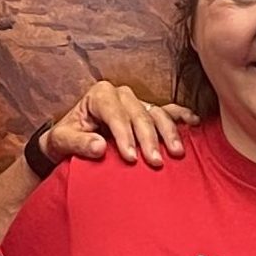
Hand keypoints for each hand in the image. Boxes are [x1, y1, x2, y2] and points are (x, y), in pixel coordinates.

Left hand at [44, 80, 197, 168]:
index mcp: (99, 95)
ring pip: (157, 113)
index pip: (116, 114)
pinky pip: (168, 111)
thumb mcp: (62, 141)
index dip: (124, 135)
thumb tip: (99, 147)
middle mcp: (120, 94)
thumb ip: (78, 143)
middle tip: (155, 162)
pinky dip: (181, 116)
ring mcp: (136, 102)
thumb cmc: (66, 139)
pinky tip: (193, 122)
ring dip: (168, 132)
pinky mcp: (147, 112)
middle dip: (148, 139)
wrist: (71, 140)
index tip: (130, 157)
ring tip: (175, 152)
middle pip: (139, 115)